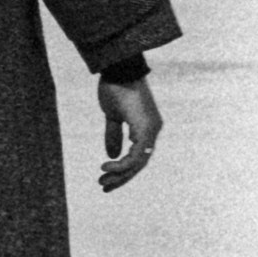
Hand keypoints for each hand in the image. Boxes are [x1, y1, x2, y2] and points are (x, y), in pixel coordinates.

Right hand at [96, 73, 160, 189]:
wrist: (118, 70)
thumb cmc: (115, 88)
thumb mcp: (112, 116)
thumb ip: (113, 135)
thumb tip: (111, 155)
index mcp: (146, 127)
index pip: (138, 155)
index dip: (123, 169)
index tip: (105, 175)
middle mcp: (153, 130)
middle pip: (139, 163)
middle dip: (121, 177)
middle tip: (104, 186)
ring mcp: (152, 129)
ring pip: (138, 162)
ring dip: (120, 174)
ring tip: (103, 181)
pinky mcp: (146, 128)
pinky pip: (136, 155)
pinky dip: (122, 164)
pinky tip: (106, 166)